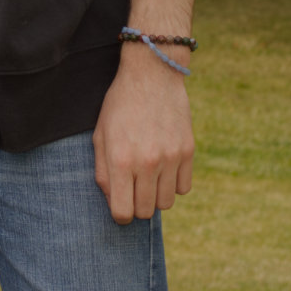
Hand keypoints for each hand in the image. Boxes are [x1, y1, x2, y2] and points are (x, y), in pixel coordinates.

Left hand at [92, 42, 194, 223]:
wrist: (152, 75)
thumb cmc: (120, 105)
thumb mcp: (101, 135)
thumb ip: (103, 171)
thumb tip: (114, 201)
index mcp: (121, 160)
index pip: (123, 211)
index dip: (119, 216)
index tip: (119, 208)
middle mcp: (148, 163)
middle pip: (146, 211)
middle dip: (137, 206)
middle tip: (132, 190)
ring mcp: (171, 158)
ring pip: (167, 203)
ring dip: (156, 196)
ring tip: (147, 178)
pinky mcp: (188, 152)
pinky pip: (184, 188)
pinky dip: (173, 184)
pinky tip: (164, 168)